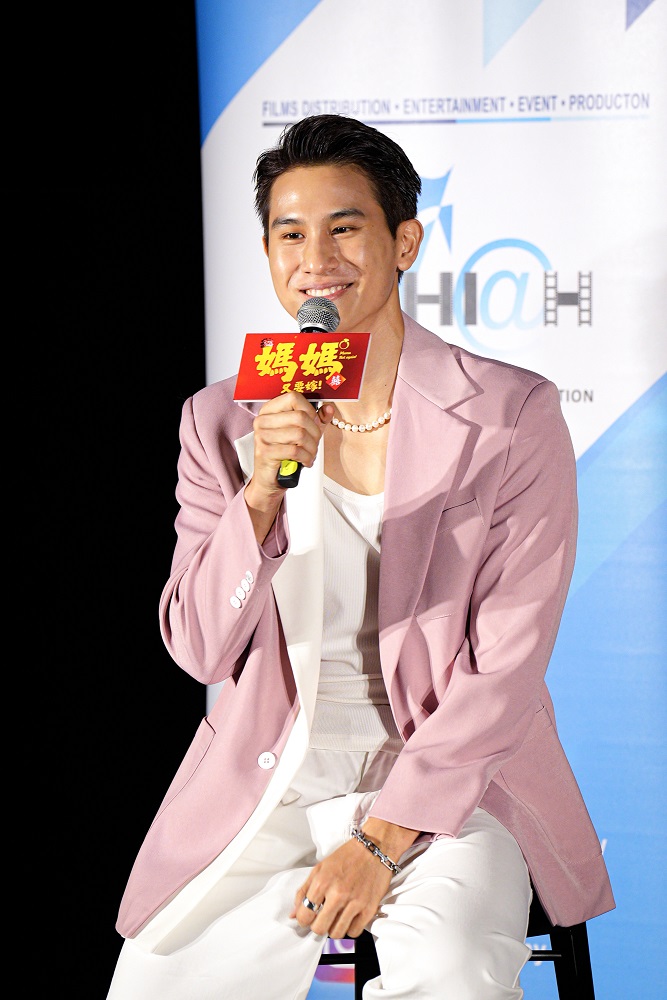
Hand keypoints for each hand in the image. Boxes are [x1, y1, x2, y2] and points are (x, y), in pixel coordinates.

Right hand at [244, 393, 333, 540]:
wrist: (269, 479)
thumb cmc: (285, 453)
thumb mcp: (303, 433)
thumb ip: (317, 419)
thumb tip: (329, 408)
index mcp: (269, 410)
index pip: (293, 397)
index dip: (309, 409)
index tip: (314, 422)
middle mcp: (262, 420)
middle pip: (299, 416)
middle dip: (314, 432)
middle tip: (315, 443)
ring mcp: (262, 436)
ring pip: (299, 434)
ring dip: (311, 447)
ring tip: (310, 454)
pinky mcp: (265, 452)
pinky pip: (295, 450)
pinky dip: (306, 457)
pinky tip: (306, 461)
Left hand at [290, 837, 392, 939]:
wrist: (374, 849)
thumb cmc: (347, 856)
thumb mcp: (320, 868)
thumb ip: (304, 891)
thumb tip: (294, 913)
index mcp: (323, 882)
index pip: (305, 915)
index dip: (303, 919)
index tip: (308, 917)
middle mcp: (338, 894)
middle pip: (319, 928)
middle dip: (318, 926)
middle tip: (322, 918)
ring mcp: (355, 903)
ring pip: (336, 933)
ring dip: (334, 928)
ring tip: (336, 917)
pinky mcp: (369, 909)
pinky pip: (354, 932)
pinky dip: (350, 928)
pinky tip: (350, 917)